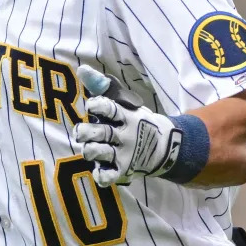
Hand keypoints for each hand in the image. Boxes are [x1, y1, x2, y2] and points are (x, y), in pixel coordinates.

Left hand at [74, 65, 183, 187]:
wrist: (164, 146)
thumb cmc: (134, 120)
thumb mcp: (123, 101)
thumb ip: (102, 86)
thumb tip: (82, 69)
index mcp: (125, 115)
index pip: (110, 109)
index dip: (97, 106)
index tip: (91, 106)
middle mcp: (124, 135)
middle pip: (100, 133)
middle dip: (85, 132)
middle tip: (81, 132)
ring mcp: (124, 154)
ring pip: (101, 153)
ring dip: (90, 150)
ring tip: (88, 148)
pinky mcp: (123, 170)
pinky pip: (109, 176)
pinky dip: (101, 176)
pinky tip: (98, 170)